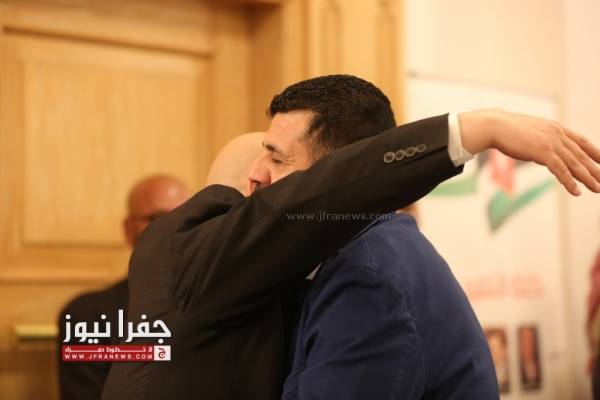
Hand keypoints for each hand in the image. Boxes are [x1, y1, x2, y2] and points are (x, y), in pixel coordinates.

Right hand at [458, 109, 599, 195]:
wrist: (495, 126)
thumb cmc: (506, 130)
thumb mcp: (530, 134)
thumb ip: (540, 142)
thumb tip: (542, 154)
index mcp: (555, 128)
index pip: (581, 141)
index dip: (594, 152)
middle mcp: (557, 134)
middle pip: (581, 155)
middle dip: (594, 169)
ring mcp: (551, 142)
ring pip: (574, 163)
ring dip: (587, 178)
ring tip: (597, 189)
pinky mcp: (543, 152)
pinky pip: (560, 170)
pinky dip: (569, 182)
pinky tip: (576, 192)